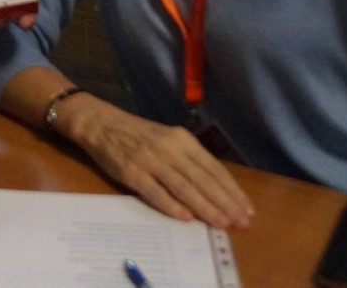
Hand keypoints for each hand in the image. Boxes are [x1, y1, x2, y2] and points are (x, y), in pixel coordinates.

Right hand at [63, 96, 253, 228]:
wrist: (100, 123)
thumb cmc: (137, 134)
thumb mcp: (167, 139)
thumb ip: (187, 160)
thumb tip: (214, 190)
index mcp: (182, 139)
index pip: (213, 168)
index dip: (232, 190)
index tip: (247, 208)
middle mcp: (169, 148)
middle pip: (203, 179)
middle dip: (225, 203)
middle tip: (241, 222)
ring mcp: (150, 160)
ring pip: (184, 187)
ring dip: (205, 207)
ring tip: (222, 223)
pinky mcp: (131, 172)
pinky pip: (155, 192)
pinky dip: (172, 205)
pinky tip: (186, 218)